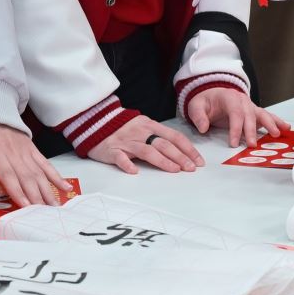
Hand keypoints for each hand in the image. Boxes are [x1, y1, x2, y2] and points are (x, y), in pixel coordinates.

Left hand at [0, 122, 73, 206]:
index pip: (8, 176)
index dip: (18, 192)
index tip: (27, 207)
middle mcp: (12, 152)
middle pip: (26, 178)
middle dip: (36, 198)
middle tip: (45, 216)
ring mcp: (23, 150)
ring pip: (38, 173)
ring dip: (47, 191)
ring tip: (56, 208)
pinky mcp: (30, 148)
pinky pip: (45, 164)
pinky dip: (55, 176)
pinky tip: (65, 187)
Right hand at [87, 116, 203, 174]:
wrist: (95, 122)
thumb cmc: (123, 128)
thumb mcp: (143, 126)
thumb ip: (158, 136)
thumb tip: (181, 151)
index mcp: (150, 125)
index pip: (174, 136)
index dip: (188, 148)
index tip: (198, 161)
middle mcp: (140, 132)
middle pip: (163, 144)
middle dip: (180, 156)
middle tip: (191, 168)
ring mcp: (126, 141)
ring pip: (147, 151)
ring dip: (162, 161)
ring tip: (174, 170)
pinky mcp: (112, 149)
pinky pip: (120, 157)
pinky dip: (127, 164)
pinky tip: (134, 172)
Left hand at [184, 87, 284, 146]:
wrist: (213, 94)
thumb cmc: (206, 101)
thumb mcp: (196, 106)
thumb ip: (198, 116)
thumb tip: (203, 127)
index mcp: (229, 97)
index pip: (235, 113)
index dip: (235, 128)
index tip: (233, 143)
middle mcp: (242, 100)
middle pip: (249, 115)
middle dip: (251, 131)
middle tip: (252, 144)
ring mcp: (250, 106)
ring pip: (262, 114)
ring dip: (270, 124)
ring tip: (277, 134)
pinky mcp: (255, 112)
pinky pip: (267, 116)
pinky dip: (277, 121)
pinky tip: (286, 128)